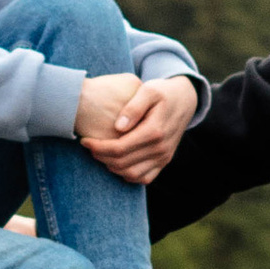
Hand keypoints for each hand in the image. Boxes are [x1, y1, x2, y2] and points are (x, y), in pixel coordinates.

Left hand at [77, 72, 198, 183]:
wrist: (185, 100)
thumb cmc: (162, 91)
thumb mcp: (149, 90)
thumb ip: (133, 107)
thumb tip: (118, 127)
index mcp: (154, 131)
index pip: (119, 148)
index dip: (98, 147)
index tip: (84, 141)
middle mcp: (160, 149)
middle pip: (122, 163)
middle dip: (101, 157)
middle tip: (89, 146)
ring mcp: (164, 157)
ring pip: (131, 174)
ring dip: (111, 167)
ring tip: (100, 153)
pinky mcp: (165, 162)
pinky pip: (144, 178)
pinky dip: (127, 175)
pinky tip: (117, 163)